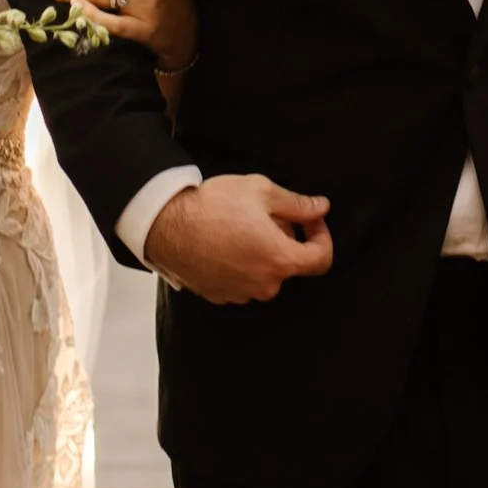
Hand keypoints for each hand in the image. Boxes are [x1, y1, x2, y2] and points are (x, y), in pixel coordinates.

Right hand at [144, 171, 331, 303]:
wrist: (166, 224)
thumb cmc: (213, 206)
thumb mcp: (261, 192)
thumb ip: (298, 204)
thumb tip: (320, 207)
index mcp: (279, 260)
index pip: (321, 259)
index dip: (321, 236)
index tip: (310, 221)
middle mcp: (263, 284)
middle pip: (290, 264)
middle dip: (285, 240)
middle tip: (266, 216)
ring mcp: (240, 293)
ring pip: (264, 273)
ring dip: (262, 253)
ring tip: (241, 227)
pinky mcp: (219, 295)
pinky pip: (242, 281)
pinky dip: (241, 264)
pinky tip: (225, 242)